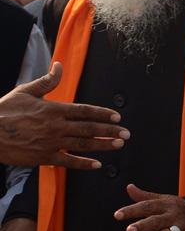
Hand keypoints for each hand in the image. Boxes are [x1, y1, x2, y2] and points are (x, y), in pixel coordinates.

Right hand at [0, 62, 128, 168]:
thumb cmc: (4, 110)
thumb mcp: (26, 91)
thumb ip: (47, 81)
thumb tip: (59, 66)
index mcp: (54, 109)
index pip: (85, 111)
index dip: (103, 114)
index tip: (117, 116)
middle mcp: (56, 126)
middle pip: (89, 128)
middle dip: (110, 130)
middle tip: (126, 133)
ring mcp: (51, 143)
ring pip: (83, 144)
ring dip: (103, 145)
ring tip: (118, 145)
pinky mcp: (43, 157)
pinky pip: (68, 161)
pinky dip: (83, 164)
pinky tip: (96, 165)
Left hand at [114, 184, 184, 230]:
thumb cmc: (180, 211)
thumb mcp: (166, 200)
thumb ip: (146, 197)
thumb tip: (129, 187)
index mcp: (167, 205)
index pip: (148, 206)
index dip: (132, 210)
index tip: (118, 215)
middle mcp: (175, 216)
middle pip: (157, 220)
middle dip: (143, 225)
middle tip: (130, 230)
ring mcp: (183, 229)